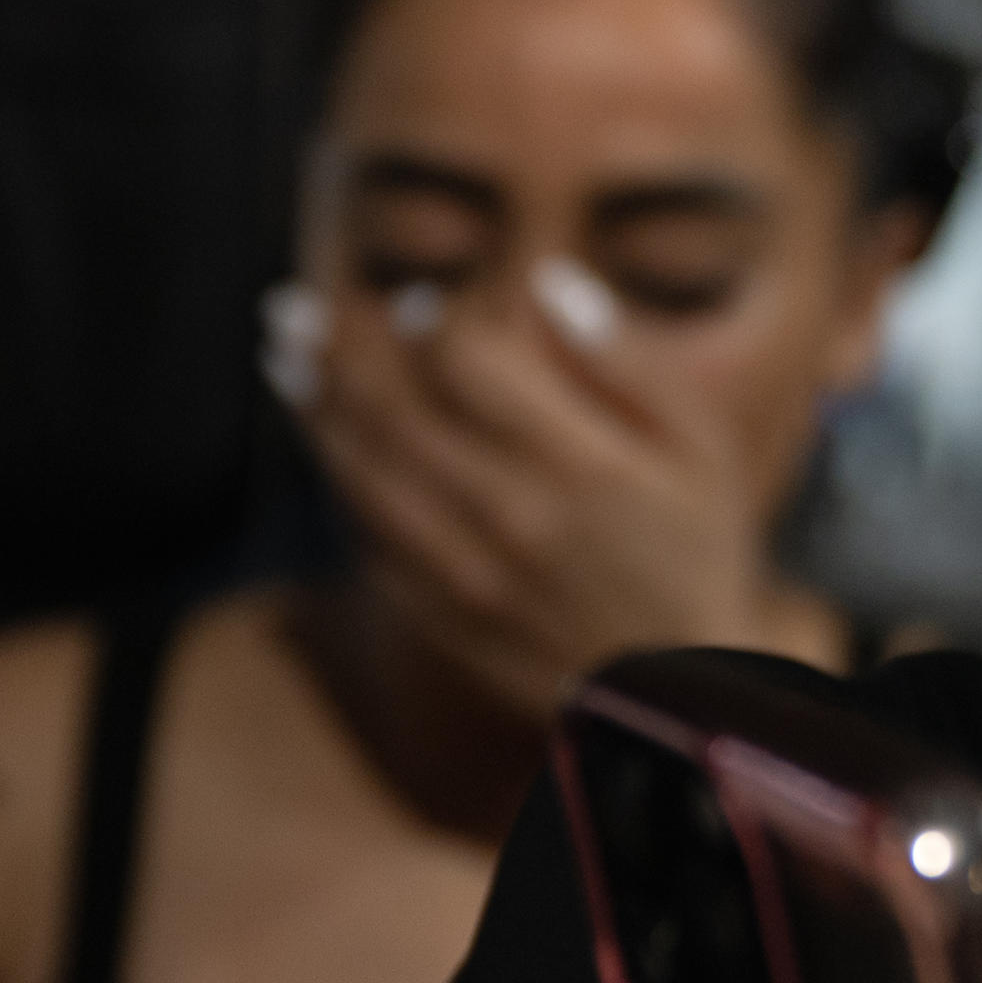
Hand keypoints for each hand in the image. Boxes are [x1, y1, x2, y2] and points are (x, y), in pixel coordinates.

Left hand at [295, 280, 804, 718]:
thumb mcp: (698, 447)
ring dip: (315, 413)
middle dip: (339, 352)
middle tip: (291, 309)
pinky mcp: (443, 622)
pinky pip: (368, 543)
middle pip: (396, 414)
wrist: (681, 696)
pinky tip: (325, 448)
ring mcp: (467, 578)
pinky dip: (338, 487)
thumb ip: (623, 361)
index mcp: (581, 465)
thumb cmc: (697, 551)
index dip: (432, 321)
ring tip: (283, 358)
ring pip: (365, 477)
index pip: (470, 365)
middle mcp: (511, 518)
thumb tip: (545, 285)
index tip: (417, 299)